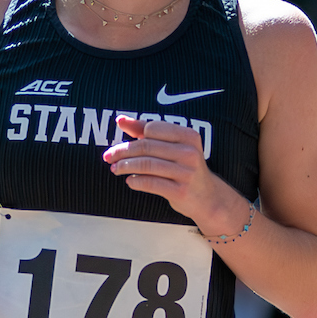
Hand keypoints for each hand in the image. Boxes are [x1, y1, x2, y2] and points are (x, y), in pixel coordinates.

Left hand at [103, 115, 244, 233]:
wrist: (207, 197)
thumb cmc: (184, 167)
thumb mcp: (171, 146)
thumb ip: (145, 131)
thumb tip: (120, 120)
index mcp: (188, 136)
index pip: (152, 128)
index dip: (132, 135)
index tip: (118, 144)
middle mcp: (189, 152)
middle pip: (146, 146)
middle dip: (123, 151)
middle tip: (109, 157)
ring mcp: (186, 172)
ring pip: (146, 164)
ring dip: (125, 166)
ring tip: (116, 169)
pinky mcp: (181, 191)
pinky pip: (151, 183)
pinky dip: (136, 181)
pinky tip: (130, 181)